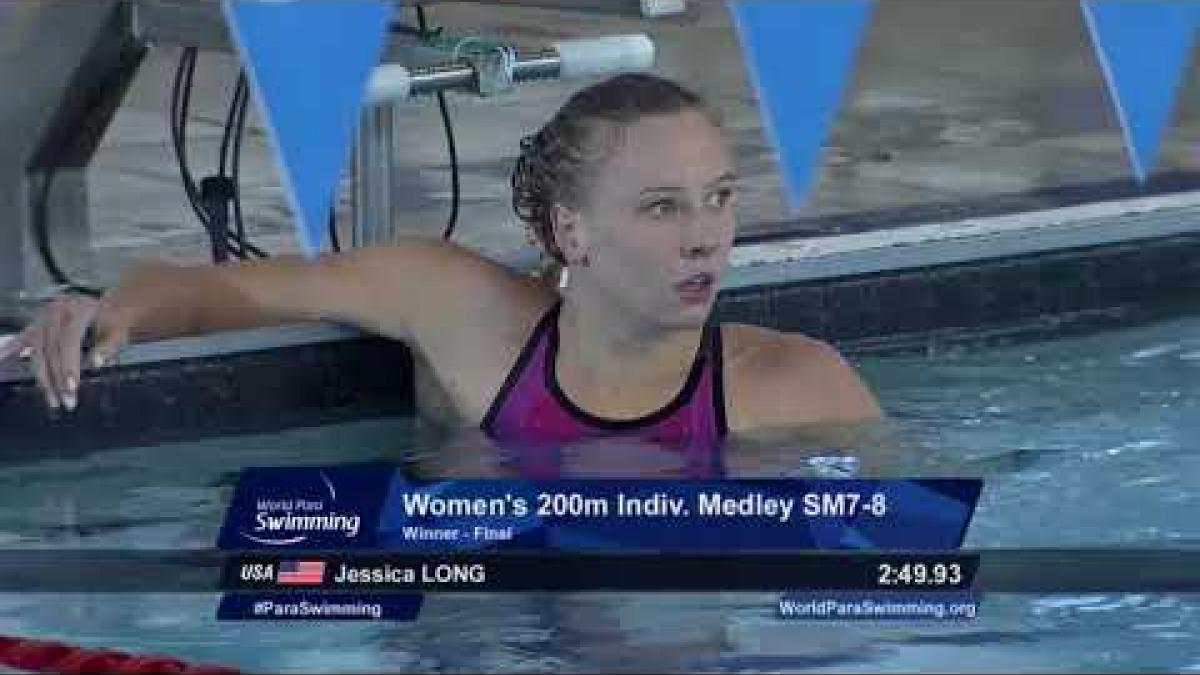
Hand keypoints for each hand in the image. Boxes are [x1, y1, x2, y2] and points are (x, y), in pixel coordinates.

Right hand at [0, 293, 129, 410]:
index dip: (69, 364)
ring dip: (44, 378)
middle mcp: (57, 311)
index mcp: (78, 308)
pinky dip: (8, 351)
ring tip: (53, 400)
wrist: (106, 309)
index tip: (72, 386)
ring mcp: (43, 318)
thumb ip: (108, 346)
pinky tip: (0, 360)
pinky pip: (20, 341)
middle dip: (57, 378)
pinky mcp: (35, 325)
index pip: (69, 340)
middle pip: (51, 349)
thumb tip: (96, 363)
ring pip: (37, 352)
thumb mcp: (118, 330)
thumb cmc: (113, 322)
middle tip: (66, 401)